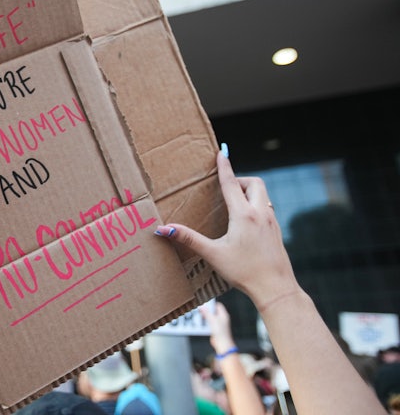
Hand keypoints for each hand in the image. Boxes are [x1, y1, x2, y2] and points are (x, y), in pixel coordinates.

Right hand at [156, 152, 299, 310]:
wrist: (276, 288)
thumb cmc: (244, 272)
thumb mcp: (213, 254)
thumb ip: (189, 239)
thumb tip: (164, 229)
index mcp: (244, 215)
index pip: (231, 184)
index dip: (224, 167)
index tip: (222, 153)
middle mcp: (260, 214)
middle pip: (254, 183)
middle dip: (240, 180)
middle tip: (226, 189)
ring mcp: (271, 222)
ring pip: (262, 195)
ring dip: (248, 192)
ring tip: (234, 204)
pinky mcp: (276, 231)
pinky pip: (266, 208)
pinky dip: (256, 206)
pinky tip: (246, 222)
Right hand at [201, 302, 234, 354]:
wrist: (222, 344)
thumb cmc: (221, 333)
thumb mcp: (212, 320)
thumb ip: (207, 313)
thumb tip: (202, 307)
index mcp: (224, 315)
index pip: (218, 305)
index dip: (211, 304)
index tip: (205, 304)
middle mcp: (222, 319)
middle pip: (213, 311)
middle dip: (207, 311)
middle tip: (201, 311)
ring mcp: (219, 324)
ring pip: (210, 317)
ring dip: (205, 318)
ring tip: (201, 318)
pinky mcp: (215, 329)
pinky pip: (209, 324)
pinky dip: (205, 323)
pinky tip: (202, 325)